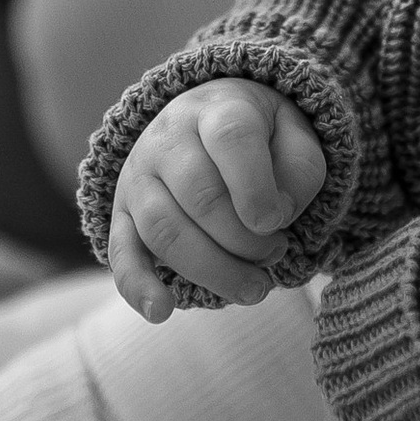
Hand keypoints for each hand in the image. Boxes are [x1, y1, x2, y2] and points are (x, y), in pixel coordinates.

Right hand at [108, 77, 328, 319]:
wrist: (210, 122)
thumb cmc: (263, 139)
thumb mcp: (296, 138)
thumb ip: (299, 172)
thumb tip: (271, 220)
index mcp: (217, 108)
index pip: (231, 138)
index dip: (256, 188)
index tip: (276, 224)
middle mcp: (168, 137)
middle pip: (200, 196)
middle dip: (246, 241)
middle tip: (276, 254)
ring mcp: (139, 176)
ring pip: (165, 230)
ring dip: (214, 270)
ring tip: (254, 289)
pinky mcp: (122, 214)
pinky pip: (120, 252)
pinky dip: (136, 286)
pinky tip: (161, 312)